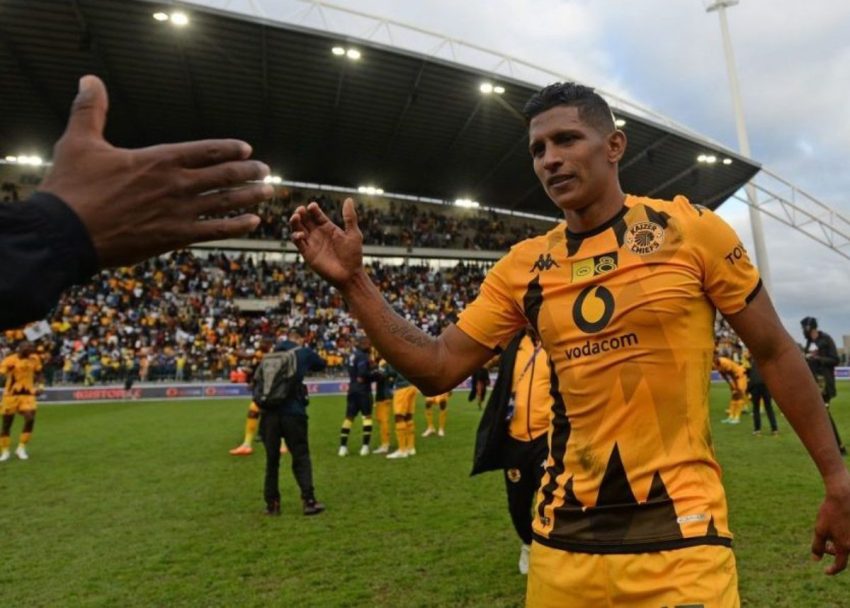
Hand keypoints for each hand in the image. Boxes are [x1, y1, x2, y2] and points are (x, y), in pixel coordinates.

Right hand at [40, 75, 272, 267]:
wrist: (65, 233)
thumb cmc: (71, 188)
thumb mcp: (79, 142)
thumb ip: (90, 110)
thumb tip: (89, 79)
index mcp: (158, 159)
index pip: (205, 150)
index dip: (229, 149)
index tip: (247, 149)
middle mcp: (175, 183)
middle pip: (223, 175)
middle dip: (248, 171)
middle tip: (266, 170)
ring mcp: (178, 212)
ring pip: (225, 201)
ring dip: (250, 196)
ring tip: (268, 192)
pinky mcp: (175, 237)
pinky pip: (215, 230)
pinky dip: (237, 226)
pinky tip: (253, 223)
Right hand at [289, 198, 362, 287]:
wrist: (350, 275)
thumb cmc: (353, 255)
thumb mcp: (353, 234)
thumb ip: (349, 217)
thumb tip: (349, 199)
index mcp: (328, 228)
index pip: (317, 215)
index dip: (313, 209)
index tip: (312, 206)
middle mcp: (318, 234)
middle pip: (305, 220)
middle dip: (301, 213)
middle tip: (300, 210)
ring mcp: (312, 243)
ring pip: (298, 229)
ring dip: (295, 222)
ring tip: (296, 217)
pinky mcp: (308, 254)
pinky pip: (298, 243)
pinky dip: (296, 237)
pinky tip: (300, 234)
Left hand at [812, 476, 849, 573]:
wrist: (843, 496)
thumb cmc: (830, 512)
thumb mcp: (820, 529)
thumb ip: (818, 546)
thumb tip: (816, 559)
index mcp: (845, 546)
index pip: (840, 565)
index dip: (833, 570)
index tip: (826, 571)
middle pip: (844, 553)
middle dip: (833, 552)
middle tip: (826, 547)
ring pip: (847, 544)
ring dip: (838, 543)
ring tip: (830, 533)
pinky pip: (849, 535)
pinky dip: (842, 534)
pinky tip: (837, 526)